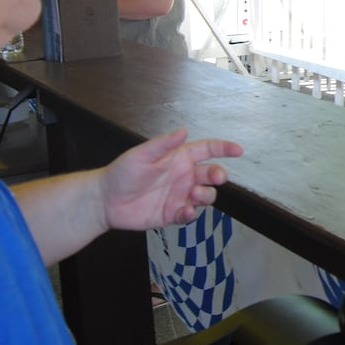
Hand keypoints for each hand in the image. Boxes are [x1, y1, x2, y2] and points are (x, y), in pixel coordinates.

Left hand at [98, 128, 243, 230]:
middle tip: (216, 177)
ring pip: (206, 195)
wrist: (105, 201)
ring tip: (193, 196)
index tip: (239, 150)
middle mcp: (183, 176)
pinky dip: (191, 214)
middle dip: (219, 175)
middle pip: (212, 174)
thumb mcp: (141, 155)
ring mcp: (180, 196)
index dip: (224, 148)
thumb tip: (184, 130)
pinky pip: (190, 215)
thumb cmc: (121, 173)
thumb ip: (163, 143)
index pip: (207, 150)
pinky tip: (184, 212)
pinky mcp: (173, 214)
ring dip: (206, 195)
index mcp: (178, 157)